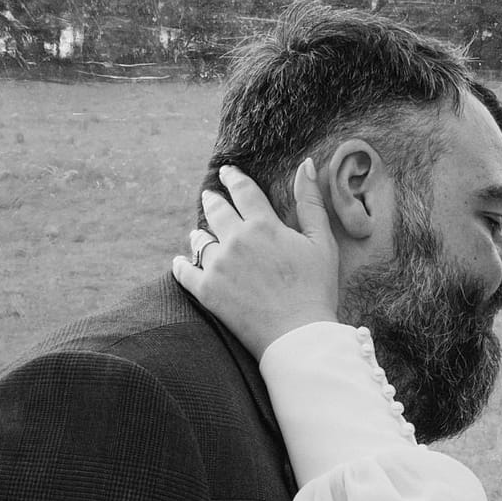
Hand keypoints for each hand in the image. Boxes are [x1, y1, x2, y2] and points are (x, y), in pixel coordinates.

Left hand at [171, 160, 342, 357]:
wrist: (298, 335)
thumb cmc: (316, 289)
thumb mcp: (322, 242)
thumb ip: (310, 202)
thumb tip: (305, 164)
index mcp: (263, 224)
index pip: (242, 190)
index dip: (233, 177)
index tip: (227, 171)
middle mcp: (236, 240)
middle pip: (216, 210)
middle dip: (213, 200)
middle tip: (211, 197)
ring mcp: (218, 265)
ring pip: (200, 240)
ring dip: (200, 234)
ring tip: (199, 233)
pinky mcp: (207, 291)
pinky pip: (185, 271)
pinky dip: (181, 265)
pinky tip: (180, 261)